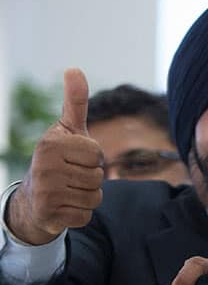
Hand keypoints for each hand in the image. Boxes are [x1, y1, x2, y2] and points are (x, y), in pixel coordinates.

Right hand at [5, 69, 103, 244]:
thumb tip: (74, 68)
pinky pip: (86, 216)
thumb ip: (75, 102)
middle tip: (71, 176)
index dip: (93, 158)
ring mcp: (46, 192)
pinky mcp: (49, 214)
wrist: (32, 198)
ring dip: (88, 197)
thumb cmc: (58, 158)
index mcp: (52, 143)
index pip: (97, 154)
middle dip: (91, 179)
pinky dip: (80, 214)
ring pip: (95, 198)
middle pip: (98, 177)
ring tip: (69, 190)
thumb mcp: (67, 129)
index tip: (76, 158)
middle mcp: (45, 166)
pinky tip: (64, 206)